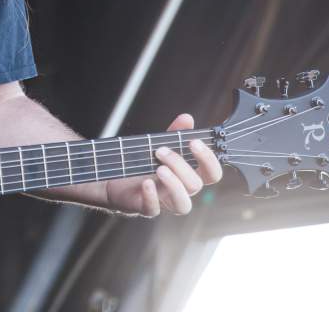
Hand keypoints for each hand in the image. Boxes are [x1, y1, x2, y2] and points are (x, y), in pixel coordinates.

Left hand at [103, 113, 222, 216]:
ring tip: (159, 168)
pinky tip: (146, 183)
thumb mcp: (160, 145)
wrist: (116, 179)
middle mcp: (181, 191)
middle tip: (161, 150)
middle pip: (195, 185)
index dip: (208, 160)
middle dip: (180, 165)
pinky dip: (151, 196)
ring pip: (183, 205)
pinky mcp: (146, 208)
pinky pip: (153, 210)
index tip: (194, 142)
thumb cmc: (144, 163)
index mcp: (189, 175)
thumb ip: (174, 134)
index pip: (212, 174)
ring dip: (174, 184)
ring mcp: (165, 202)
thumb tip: (187, 118)